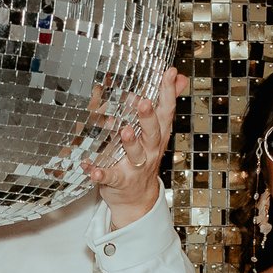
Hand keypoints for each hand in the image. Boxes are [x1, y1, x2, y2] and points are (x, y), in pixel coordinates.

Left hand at [86, 67, 186, 226]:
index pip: (166, 111)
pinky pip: (111, 177)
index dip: (168, 92)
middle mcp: (150, 150)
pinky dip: (101, 173)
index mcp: (158, 135)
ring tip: (124, 130)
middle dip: (148, 118)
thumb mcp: (158, 131)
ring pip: (135, 154)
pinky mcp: (120, 181)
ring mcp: (136, 167)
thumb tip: (181, 78)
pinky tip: (92, 168)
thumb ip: (166, 104)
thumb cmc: (144, 159)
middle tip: (143, 102)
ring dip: (130, 143)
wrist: (137, 199)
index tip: (169, 73)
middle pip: (153, 132)